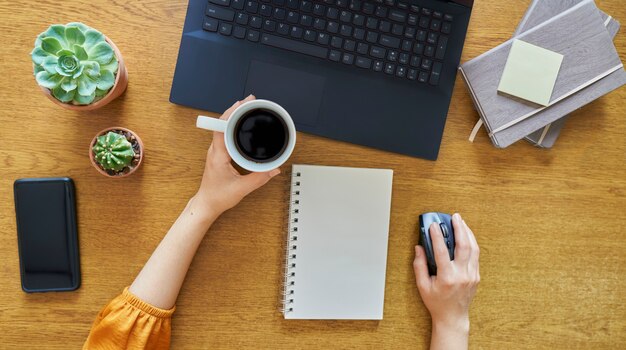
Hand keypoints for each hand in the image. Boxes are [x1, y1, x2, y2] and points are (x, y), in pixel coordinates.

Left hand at [191, 95, 280, 220]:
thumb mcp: (241, 189)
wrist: (207, 204)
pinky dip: (233, 125)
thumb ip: (260, 179)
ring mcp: (216, 151)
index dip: (231, 114)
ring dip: (234, 115)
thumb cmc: (218, 197)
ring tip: (246, 107)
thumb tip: (274, 169)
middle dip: (236, 109)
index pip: (222, 128)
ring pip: (223, 127)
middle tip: (249, 101)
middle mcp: (215, 150)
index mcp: (218, 156)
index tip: (241, 105)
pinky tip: (240, 122)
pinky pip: (225, 134)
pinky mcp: (219, 153)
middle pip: (223, 123)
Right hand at [413, 213, 479, 332]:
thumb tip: (419, 247)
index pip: (442, 251)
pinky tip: (466, 235)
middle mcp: (462, 275)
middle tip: (454, 217)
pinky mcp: (476, 275)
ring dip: (467, 233)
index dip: (437, 236)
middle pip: (463, 246)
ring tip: (461, 222)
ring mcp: (472, 275)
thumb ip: (419, 265)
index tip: (433, 225)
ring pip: (473, 248)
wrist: (453, 317)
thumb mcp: (422, 286)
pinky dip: (471, 243)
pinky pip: (475, 255)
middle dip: (459, 228)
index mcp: (447, 277)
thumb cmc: (436, 302)